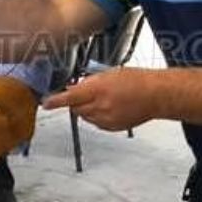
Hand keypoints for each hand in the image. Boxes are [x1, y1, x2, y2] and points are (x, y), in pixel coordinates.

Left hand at [43, 68, 160, 130]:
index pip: (70, 97)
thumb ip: (88, 82)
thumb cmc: (136, 80)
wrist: (156, 95)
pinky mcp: (112, 127)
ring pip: (84, 116)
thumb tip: (74, 88)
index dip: (55, 101)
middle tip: (84, 93)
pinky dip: (96, 116)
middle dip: (75, 102)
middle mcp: (101, 106)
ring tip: (102, 99)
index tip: (46, 103)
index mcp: (98, 90)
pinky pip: (95, 123)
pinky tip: (108, 107)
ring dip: (86, 109)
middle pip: (75, 108)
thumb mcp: (108, 74)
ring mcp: (106, 119)